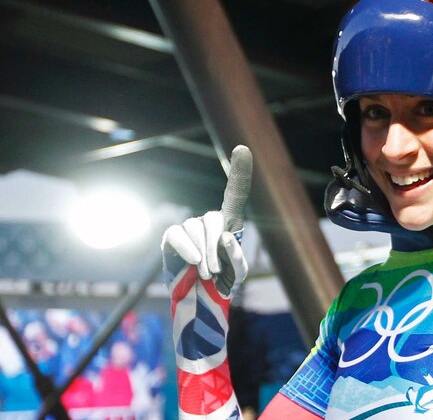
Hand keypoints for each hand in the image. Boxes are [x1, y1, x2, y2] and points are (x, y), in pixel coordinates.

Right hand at [161, 145, 252, 297]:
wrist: (200, 302)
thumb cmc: (223, 284)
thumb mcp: (238, 273)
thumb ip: (237, 256)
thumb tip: (225, 236)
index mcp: (230, 224)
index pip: (235, 193)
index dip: (239, 172)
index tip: (242, 149)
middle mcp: (209, 222)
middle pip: (214, 219)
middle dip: (215, 246)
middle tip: (215, 271)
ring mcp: (189, 229)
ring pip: (195, 228)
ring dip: (202, 254)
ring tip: (205, 273)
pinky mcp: (172, 239)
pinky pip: (177, 235)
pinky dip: (187, 249)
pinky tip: (193, 262)